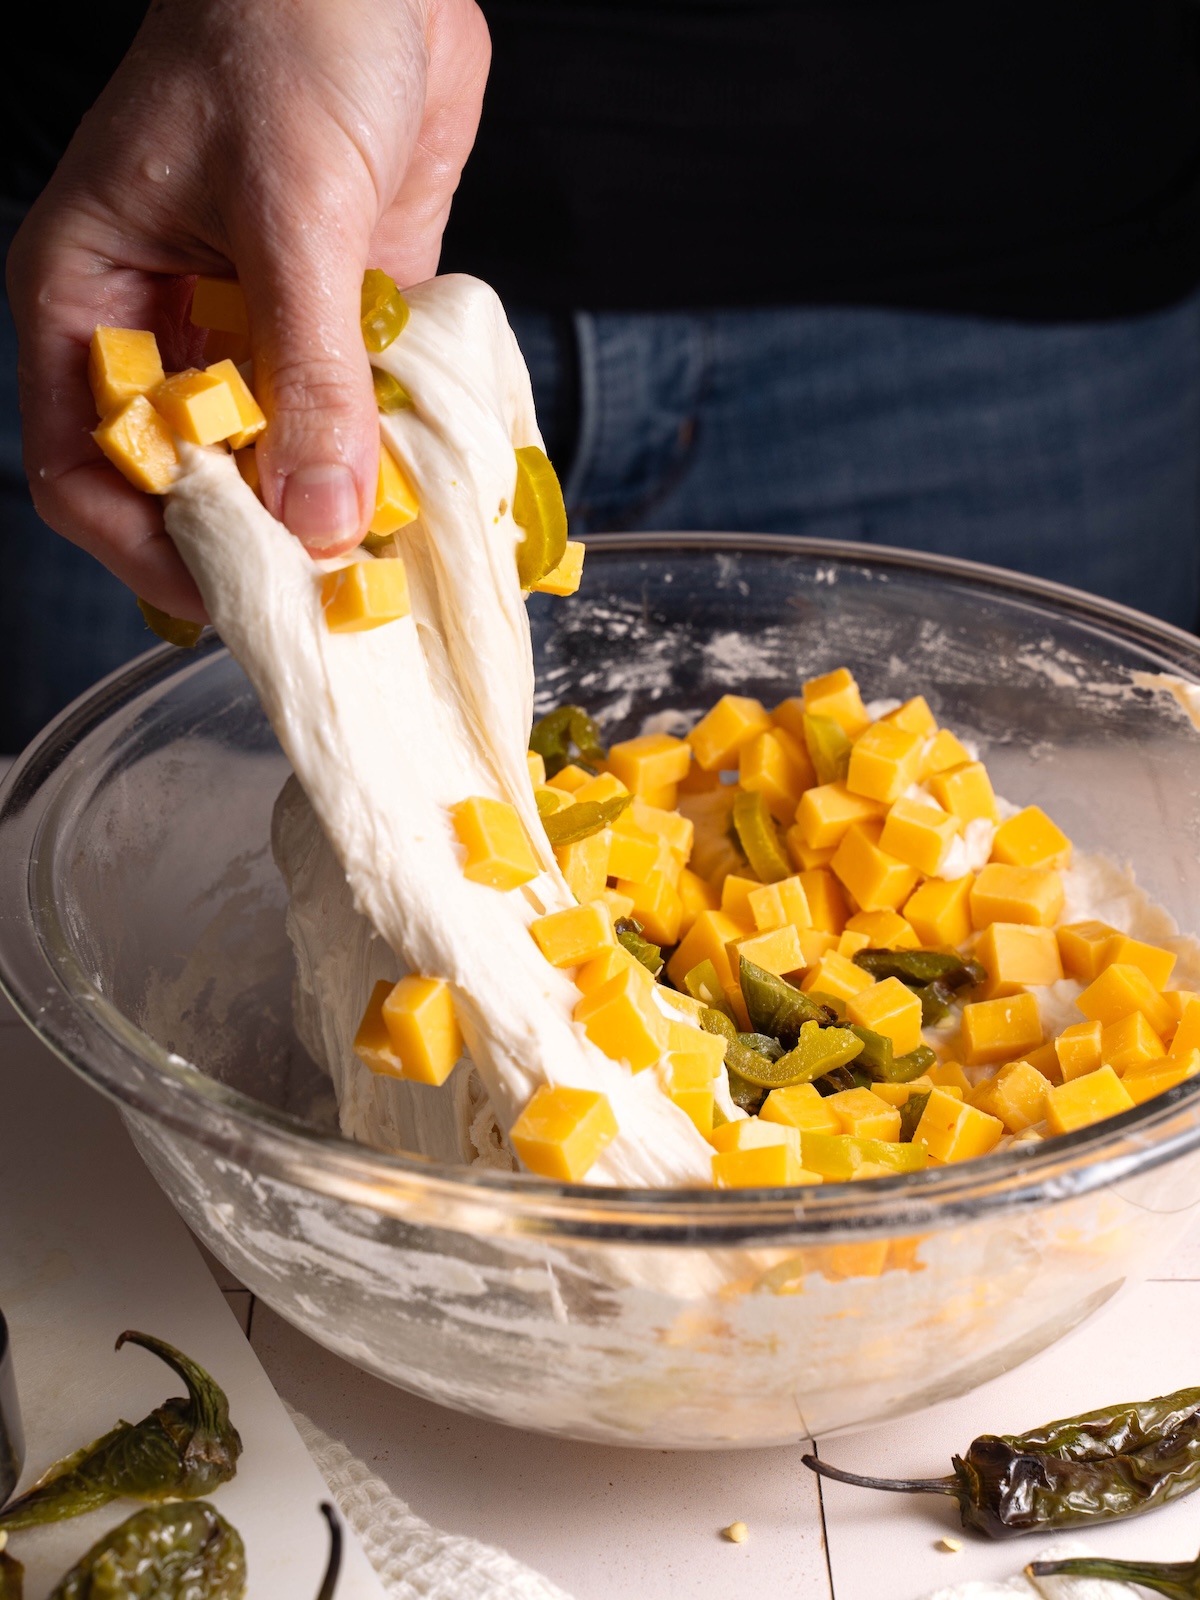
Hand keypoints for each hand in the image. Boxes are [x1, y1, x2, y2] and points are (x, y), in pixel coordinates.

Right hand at [5, 0, 489, 618]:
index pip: (87, 468)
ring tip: (394, 560)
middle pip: (191, 485)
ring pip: (278, 464)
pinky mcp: (337, 325)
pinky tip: (431, 493)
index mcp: (92, 297)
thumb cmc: (287, 28)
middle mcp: (166, 330)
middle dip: (257, 546)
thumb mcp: (290, 207)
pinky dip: (388, 461)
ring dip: (333, 514)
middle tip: (336, 598)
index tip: (238, 596)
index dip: (151, 547)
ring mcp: (255, 333)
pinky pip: (353, 420)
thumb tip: (321, 521)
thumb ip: (308, 370)